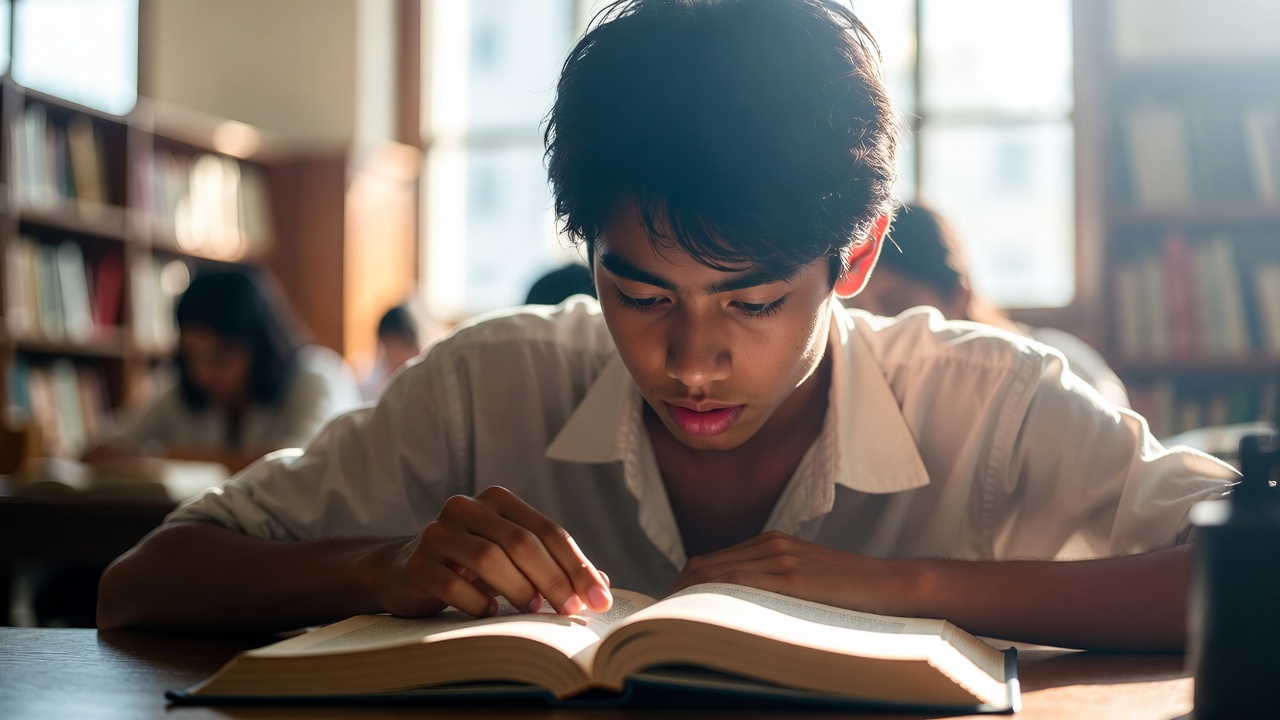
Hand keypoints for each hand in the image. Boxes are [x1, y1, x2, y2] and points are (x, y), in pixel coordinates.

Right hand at [377, 486, 611, 618]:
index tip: (600, 597)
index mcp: (498, 501)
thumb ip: (553, 567)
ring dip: (518, 588)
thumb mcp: (512, 560)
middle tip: (572, 610)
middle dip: (554, 579)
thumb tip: (602, 586)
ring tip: (534, 611)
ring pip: (488, 558)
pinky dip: (476, 601)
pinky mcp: (417, 562)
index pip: (548, 531)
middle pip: (521, 542)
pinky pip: (452, 583)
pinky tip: (489, 613)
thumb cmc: (469, 566)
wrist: (404, 571)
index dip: (577, 566)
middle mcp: (467, 508)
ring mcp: (438, 533)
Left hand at [672, 531, 898, 614]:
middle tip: (663, 619)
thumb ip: (772, 583)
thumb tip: (733, 608)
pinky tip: (703, 617)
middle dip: (678, 592)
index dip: (684, 584)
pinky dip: (715, 598)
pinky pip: (741, 585)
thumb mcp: (805, 577)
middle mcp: (771, 545)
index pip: (711, 561)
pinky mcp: (793, 578)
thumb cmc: (851, 591)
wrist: (890, 585)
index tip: (669, 607)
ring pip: (717, 575)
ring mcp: (781, 559)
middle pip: (705, 566)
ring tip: (674, 622)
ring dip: (690, 598)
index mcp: (771, 543)